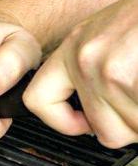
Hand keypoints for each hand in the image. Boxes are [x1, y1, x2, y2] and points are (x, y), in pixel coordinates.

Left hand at [24, 0, 137, 147]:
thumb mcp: (111, 35)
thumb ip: (95, 70)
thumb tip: (93, 117)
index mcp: (73, 48)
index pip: (38, 100)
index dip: (62, 122)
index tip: (83, 123)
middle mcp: (85, 60)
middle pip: (104, 130)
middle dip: (131, 126)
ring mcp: (110, 71)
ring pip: (132, 129)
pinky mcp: (131, 79)